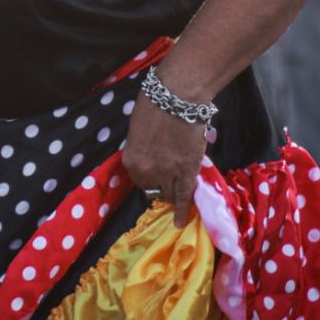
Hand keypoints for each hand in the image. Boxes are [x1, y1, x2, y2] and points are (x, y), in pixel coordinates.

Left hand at [121, 92, 208, 228]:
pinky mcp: (188, 171)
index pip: (138, 179)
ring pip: (169, 194)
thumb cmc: (154, 105)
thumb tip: (149, 157)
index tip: (154, 176)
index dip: (148, 177)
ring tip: (177, 191)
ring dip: (172, 193)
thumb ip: (142, 149)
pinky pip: (184, 196)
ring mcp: (167, 173)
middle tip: (168, 179)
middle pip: (153, 188)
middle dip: (159, 185)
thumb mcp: (138, 130)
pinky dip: (183, 210)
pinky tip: (181, 222)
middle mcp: (146, 170)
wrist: (177, 97)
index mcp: (130, 159)